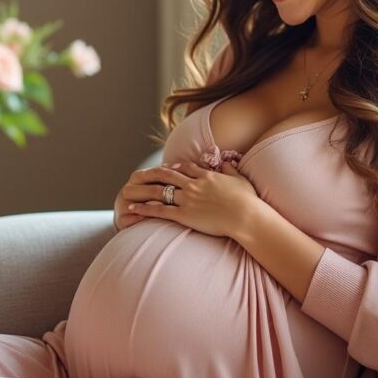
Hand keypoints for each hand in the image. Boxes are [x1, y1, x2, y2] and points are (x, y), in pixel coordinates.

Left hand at [127, 160, 259, 237]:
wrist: (246, 216)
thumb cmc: (248, 201)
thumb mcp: (241, 180)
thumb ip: (231, 169)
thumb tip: (228, 162)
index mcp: (206, 176)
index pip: (185, 168)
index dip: (174, 167)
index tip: (167, 167)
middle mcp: (193, 184)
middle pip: (168, 175)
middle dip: (153, 174)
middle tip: (143, 175)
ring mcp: (187, 198)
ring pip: (159, 191)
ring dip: (143, 191)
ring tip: (130, 191)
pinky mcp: (183, 214)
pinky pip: (159, 210)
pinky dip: (145, 208)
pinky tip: (133, 208)